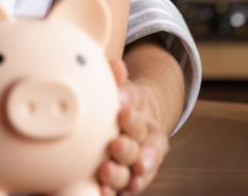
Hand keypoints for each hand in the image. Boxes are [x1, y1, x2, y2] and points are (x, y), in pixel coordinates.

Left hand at [97, 59, 168, 194]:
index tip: (124, 112)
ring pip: (131, 172)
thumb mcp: (126, 89)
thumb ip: (119, 79)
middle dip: (127, 148)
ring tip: (105, 172)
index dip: (133, 117)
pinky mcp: (128, 180)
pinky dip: (115, 192)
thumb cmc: (126, 105)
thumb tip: (114, 65)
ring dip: (119, 174)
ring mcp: (137, 164)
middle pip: (138, 148)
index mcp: (145, 120)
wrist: (136, 122)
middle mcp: (145, 144)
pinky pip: (125, 188)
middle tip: (115, 145)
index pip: (141, 119)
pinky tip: (103, 192)